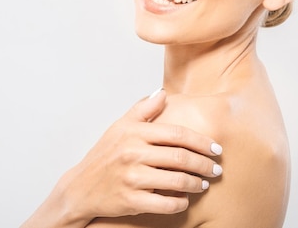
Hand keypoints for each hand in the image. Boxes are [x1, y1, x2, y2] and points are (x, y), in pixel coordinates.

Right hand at [56, 89, 222, 222]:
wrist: (81, 187)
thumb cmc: (103, 156)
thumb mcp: (119, 127)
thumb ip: (143, 109)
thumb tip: (162, 93)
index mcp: (134, 133)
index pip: (177, 134)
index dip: (201, 141)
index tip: (216, 148)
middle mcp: (132, 154)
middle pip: (180, 158)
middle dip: (204, 164)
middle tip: (216, 168)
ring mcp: (132, 178)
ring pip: (177, 181)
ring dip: (196, 184)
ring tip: (204, 184)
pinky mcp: (131, 201)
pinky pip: (165, 204)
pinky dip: (180, 203)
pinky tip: (185, 199)